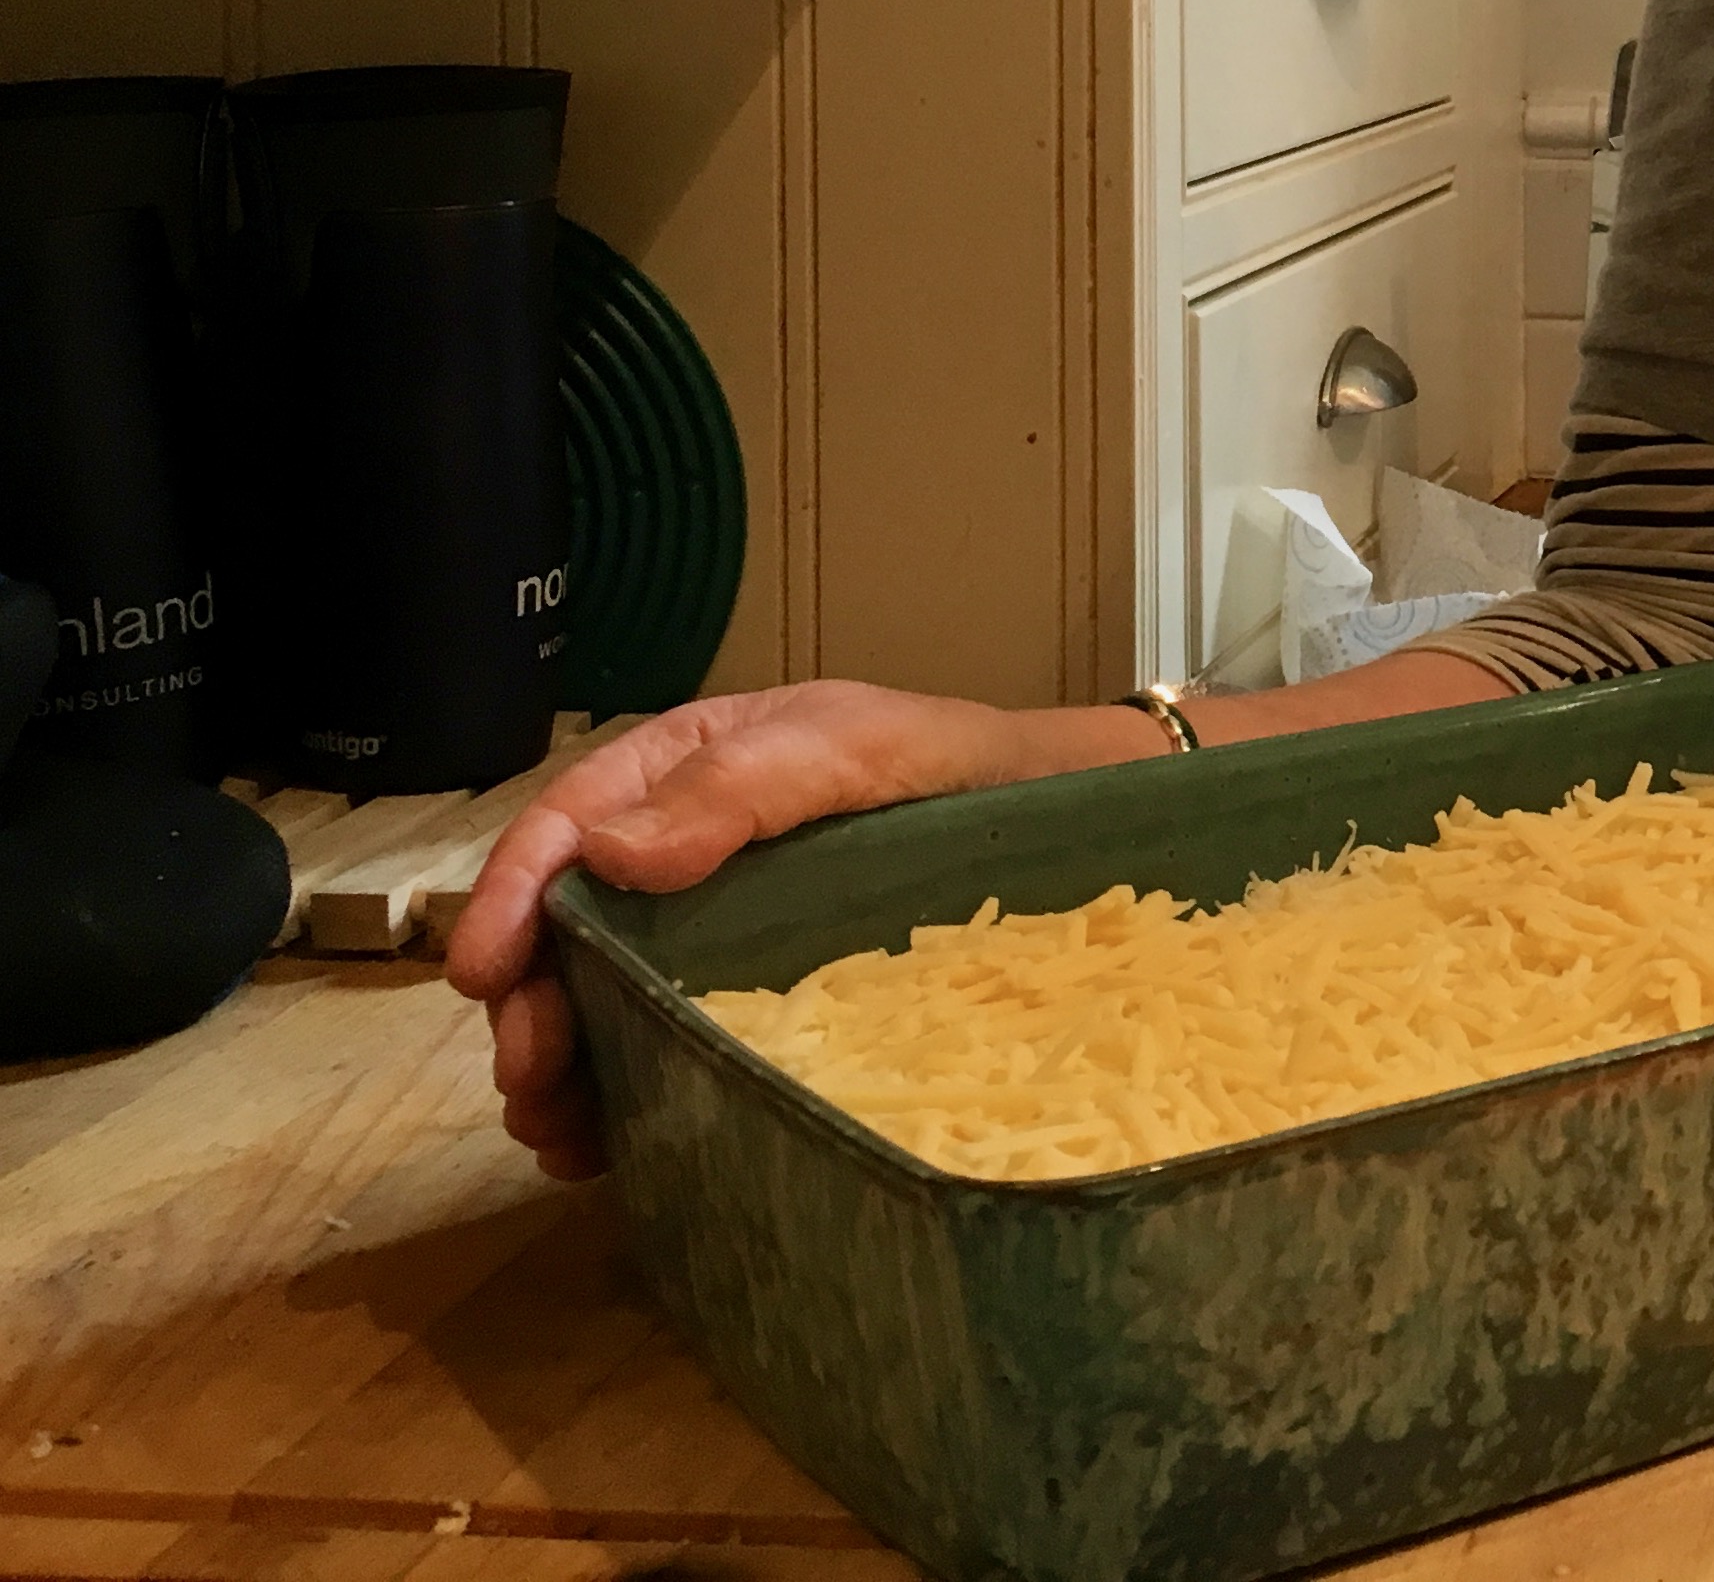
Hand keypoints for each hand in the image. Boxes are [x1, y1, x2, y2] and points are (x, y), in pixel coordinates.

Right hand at [444, 681, 1121, 1179]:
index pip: (565, 827)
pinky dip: (622, 1098)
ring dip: (563, 1065)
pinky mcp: (750, 1006)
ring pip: (599, 1001)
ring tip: (558, 1130)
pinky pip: (663, 1050)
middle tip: (525, 1077)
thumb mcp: (852, 747)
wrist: (1055, 829)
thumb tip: (606, 850)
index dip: (507, 898)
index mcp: (684, 774)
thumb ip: (742, 782)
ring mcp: (709, 938)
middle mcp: (679, 860)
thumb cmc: (953, 769)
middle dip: (527, 1005)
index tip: (478, 973)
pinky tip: (608, 1146)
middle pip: (563, 931)